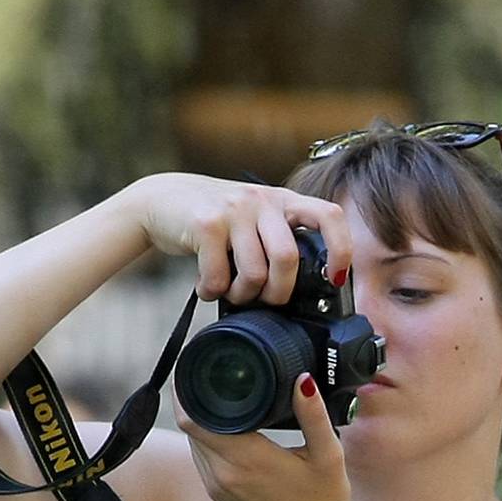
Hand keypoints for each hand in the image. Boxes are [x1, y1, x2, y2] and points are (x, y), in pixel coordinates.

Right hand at [120, 173, 350, 305]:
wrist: (161, 199)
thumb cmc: (216, 222)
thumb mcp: (254, 222)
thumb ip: (278, 243)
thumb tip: (306, 294)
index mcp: (282, 201)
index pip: (329, 217)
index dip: (340, 250)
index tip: (335, 280)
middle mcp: (261, 199)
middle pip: (288, 259)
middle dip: (277, 294)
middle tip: (263, 300)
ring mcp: (234, 209)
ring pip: (255, 273)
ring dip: (242, 296)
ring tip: (229, 292)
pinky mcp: (205, 222)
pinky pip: (219, 277)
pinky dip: (212, 292)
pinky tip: (206, 286)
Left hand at [176, 374, 362, 500]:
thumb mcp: (327, 456)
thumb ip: (313, 415)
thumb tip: (303, 378)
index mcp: (244, 460)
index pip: (193, 416)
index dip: (186, 386)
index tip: (194, 362)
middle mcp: (222, 475)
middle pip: (189, 425)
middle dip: (193, 397)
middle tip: (205, 368)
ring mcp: (218, 489)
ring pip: (193, 443)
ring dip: (198, 418)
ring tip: (213, 391)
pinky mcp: (220, 499)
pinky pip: (201, 459)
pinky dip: (206, 439)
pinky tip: (222, 425)